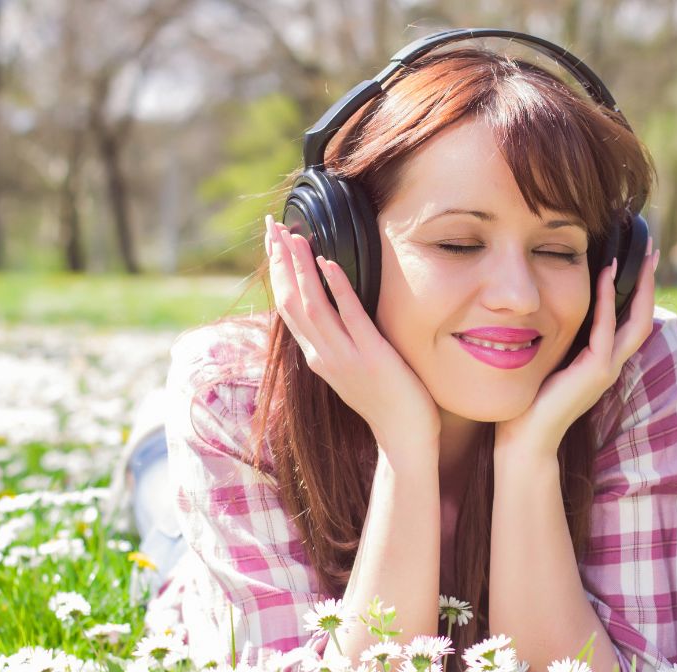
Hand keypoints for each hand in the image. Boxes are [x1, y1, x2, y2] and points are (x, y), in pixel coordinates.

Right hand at [264, 215, 441, 461]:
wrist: (403, 438)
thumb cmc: (385, 402)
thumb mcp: (351, 369)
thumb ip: (338, 341)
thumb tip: (332, 311)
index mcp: (316, 356)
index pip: (288, 307)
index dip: (279, 273)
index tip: (274, 242)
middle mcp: (322, 355)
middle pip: (291, 301)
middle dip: (281, 261)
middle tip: (273, 227)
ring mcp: (344, 356)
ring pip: (312, 305)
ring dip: (301, 267)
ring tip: (294, 236)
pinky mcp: (370, 356)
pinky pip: (350, 316)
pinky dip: (338, 288)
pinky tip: (330, 263)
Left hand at [494, 244, 660, 458]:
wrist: (525, 438)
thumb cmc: (530, 400)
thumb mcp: (548, 358)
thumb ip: (557, 337)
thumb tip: (543, 307)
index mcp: (602, 361)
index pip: (628, 320)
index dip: (637, 290)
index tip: (638, 259)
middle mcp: (611, 364)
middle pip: (643, 317)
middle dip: (648, 282)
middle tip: (651, 248)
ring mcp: (606, 369)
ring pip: (635, 322)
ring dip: (639, 286)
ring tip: (641, 255)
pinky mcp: (595, 372)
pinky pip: (605, 329)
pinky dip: (606, 300)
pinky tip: (605, 275)